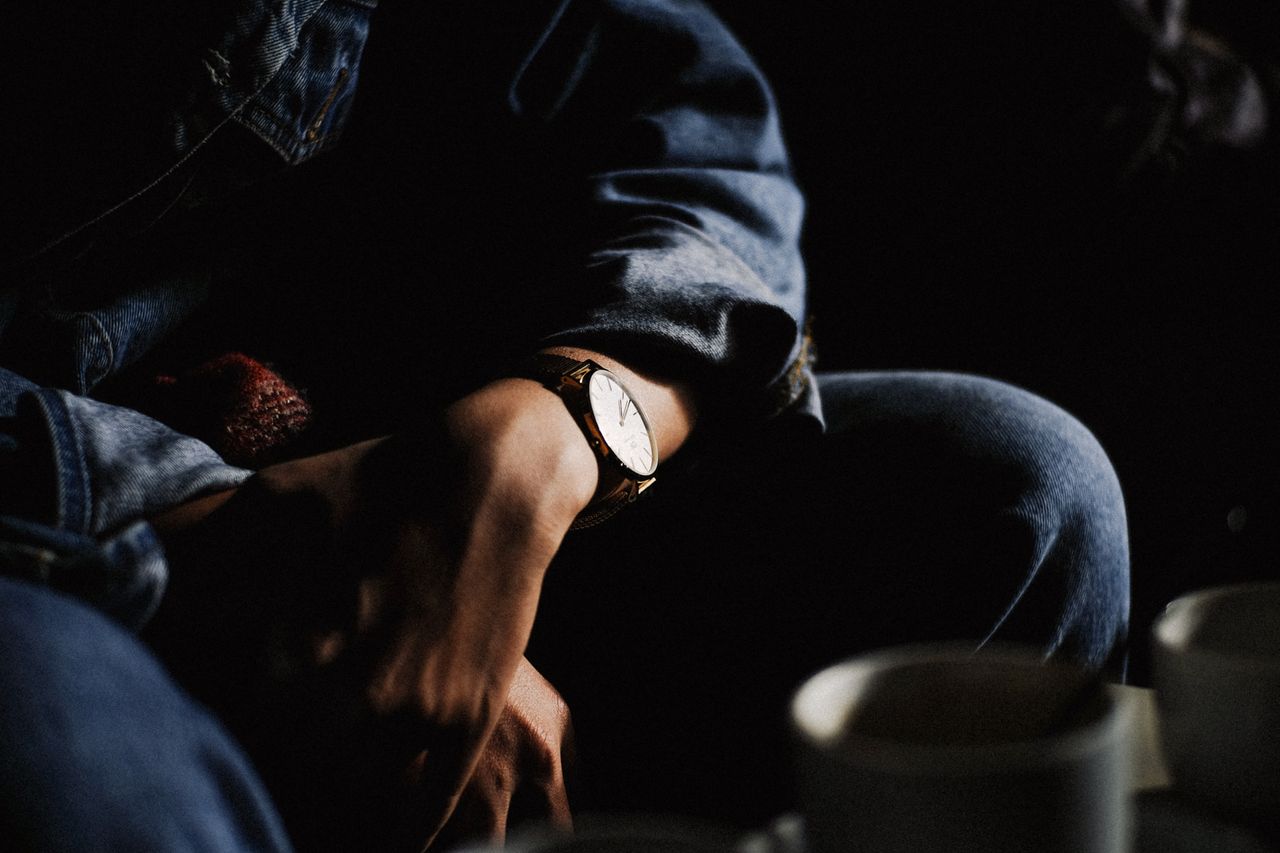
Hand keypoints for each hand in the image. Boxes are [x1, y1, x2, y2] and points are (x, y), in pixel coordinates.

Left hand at [147, 377, 594, 848]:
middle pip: (290, 775)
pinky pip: (430, 805)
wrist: (493, 478)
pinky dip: (403, 837)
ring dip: (332, 813)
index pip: (234, 733)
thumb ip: (203, 552)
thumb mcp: (273, 498)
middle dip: (277, 774)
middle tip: (270, 767)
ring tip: (315, 810)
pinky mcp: (468, 718)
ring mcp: (416, 714)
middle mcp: (351, 697)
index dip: (226, 737)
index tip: (219, 735)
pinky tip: (386, 847)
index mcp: (291, 651)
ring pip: (355, 801)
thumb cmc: (379, 481)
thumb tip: (146, 585)